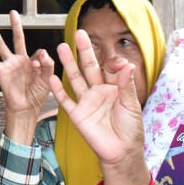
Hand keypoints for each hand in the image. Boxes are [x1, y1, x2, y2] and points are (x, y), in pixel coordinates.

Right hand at [0, 10, 51, 140]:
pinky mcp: (1, 71)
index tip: (40, 68)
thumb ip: (48, 64)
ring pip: (1, 45)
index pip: (38, 52)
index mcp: (33, 62)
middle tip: (13, 12)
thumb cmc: (37, 95)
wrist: (26, 109)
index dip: (41, 59)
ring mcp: (10, 65)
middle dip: (15, 25)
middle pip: (17, 38)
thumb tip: (42, 50)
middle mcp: (20, 61)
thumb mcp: (48, 78)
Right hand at [47, 29, 143, 168]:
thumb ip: (126, 85)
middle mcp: (98, 91)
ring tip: (61, 47)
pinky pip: (66, 100)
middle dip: (84, 50)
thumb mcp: (131, 104)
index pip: (109, 67)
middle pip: (89, 67)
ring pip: (75, 79)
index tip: (117, 62)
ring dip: (68, 64)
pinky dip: (59, 90)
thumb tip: (126, 64)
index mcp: (113, 87)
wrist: (121, 151)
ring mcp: (86, 102)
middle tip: (79, 33)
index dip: (112, 62)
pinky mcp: (77, 114)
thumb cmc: (130, 128)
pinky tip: (52, 77)